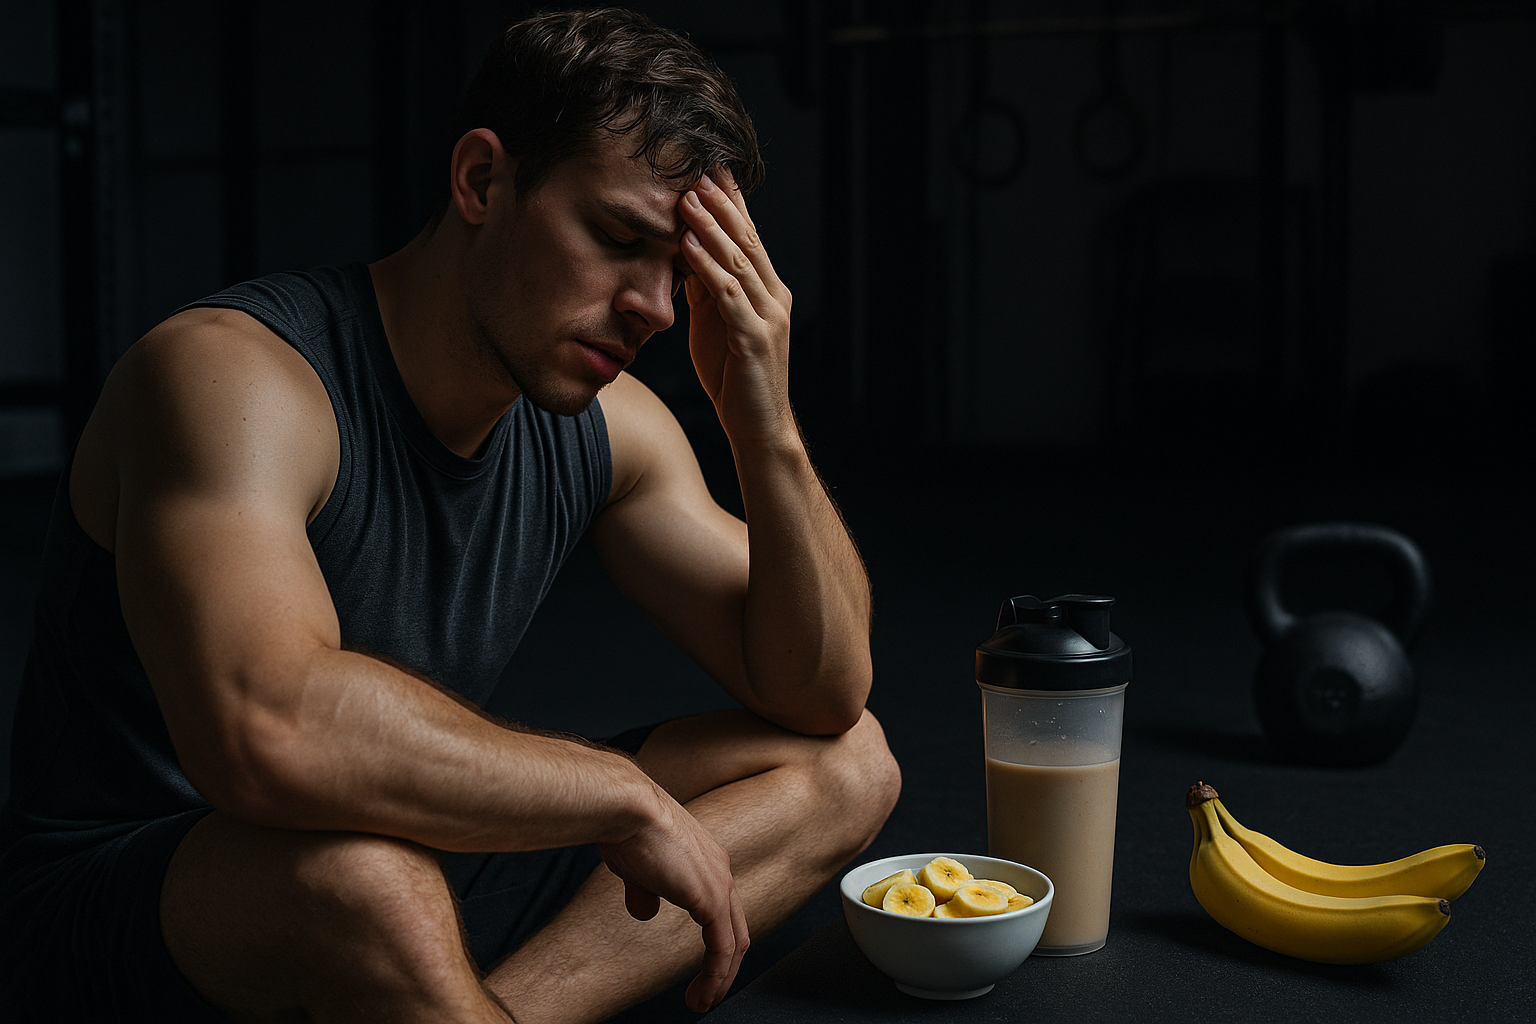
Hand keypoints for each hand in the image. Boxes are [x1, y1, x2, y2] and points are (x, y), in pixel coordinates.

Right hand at [596, 783, 749, 1012]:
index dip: (717, 942)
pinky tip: (702, 994)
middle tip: (710, 994)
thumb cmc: (626, 828)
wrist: (627, 808)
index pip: (722, 909)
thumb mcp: (636, 868)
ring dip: (721, 979)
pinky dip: (715, 976)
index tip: (705, 967)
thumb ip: (646, 890)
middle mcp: (719, 870)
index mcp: (706, 860)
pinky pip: (722, 947)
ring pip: (734, 943)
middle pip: (736, 929)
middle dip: (725, 967)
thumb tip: (645, 912)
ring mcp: (719, 883)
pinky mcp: (711, 898)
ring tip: (703, 1003)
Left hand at [678, 170, 795, 446]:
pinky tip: (688, 246)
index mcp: (767, 291)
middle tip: (698, 170)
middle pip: (747, 240)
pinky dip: (708, 266)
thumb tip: (686, 252)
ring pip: (739, 261)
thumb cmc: (735, 379)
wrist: (758, 428)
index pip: (749, 238)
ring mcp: (768, 317)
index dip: (731, 203)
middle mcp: (774, 297)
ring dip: (711, 227)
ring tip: (688, 198)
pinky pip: (729, 294)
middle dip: (721, 204)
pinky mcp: (755, 338)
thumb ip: (707, 290)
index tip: (710, 170)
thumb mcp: (716, 325)